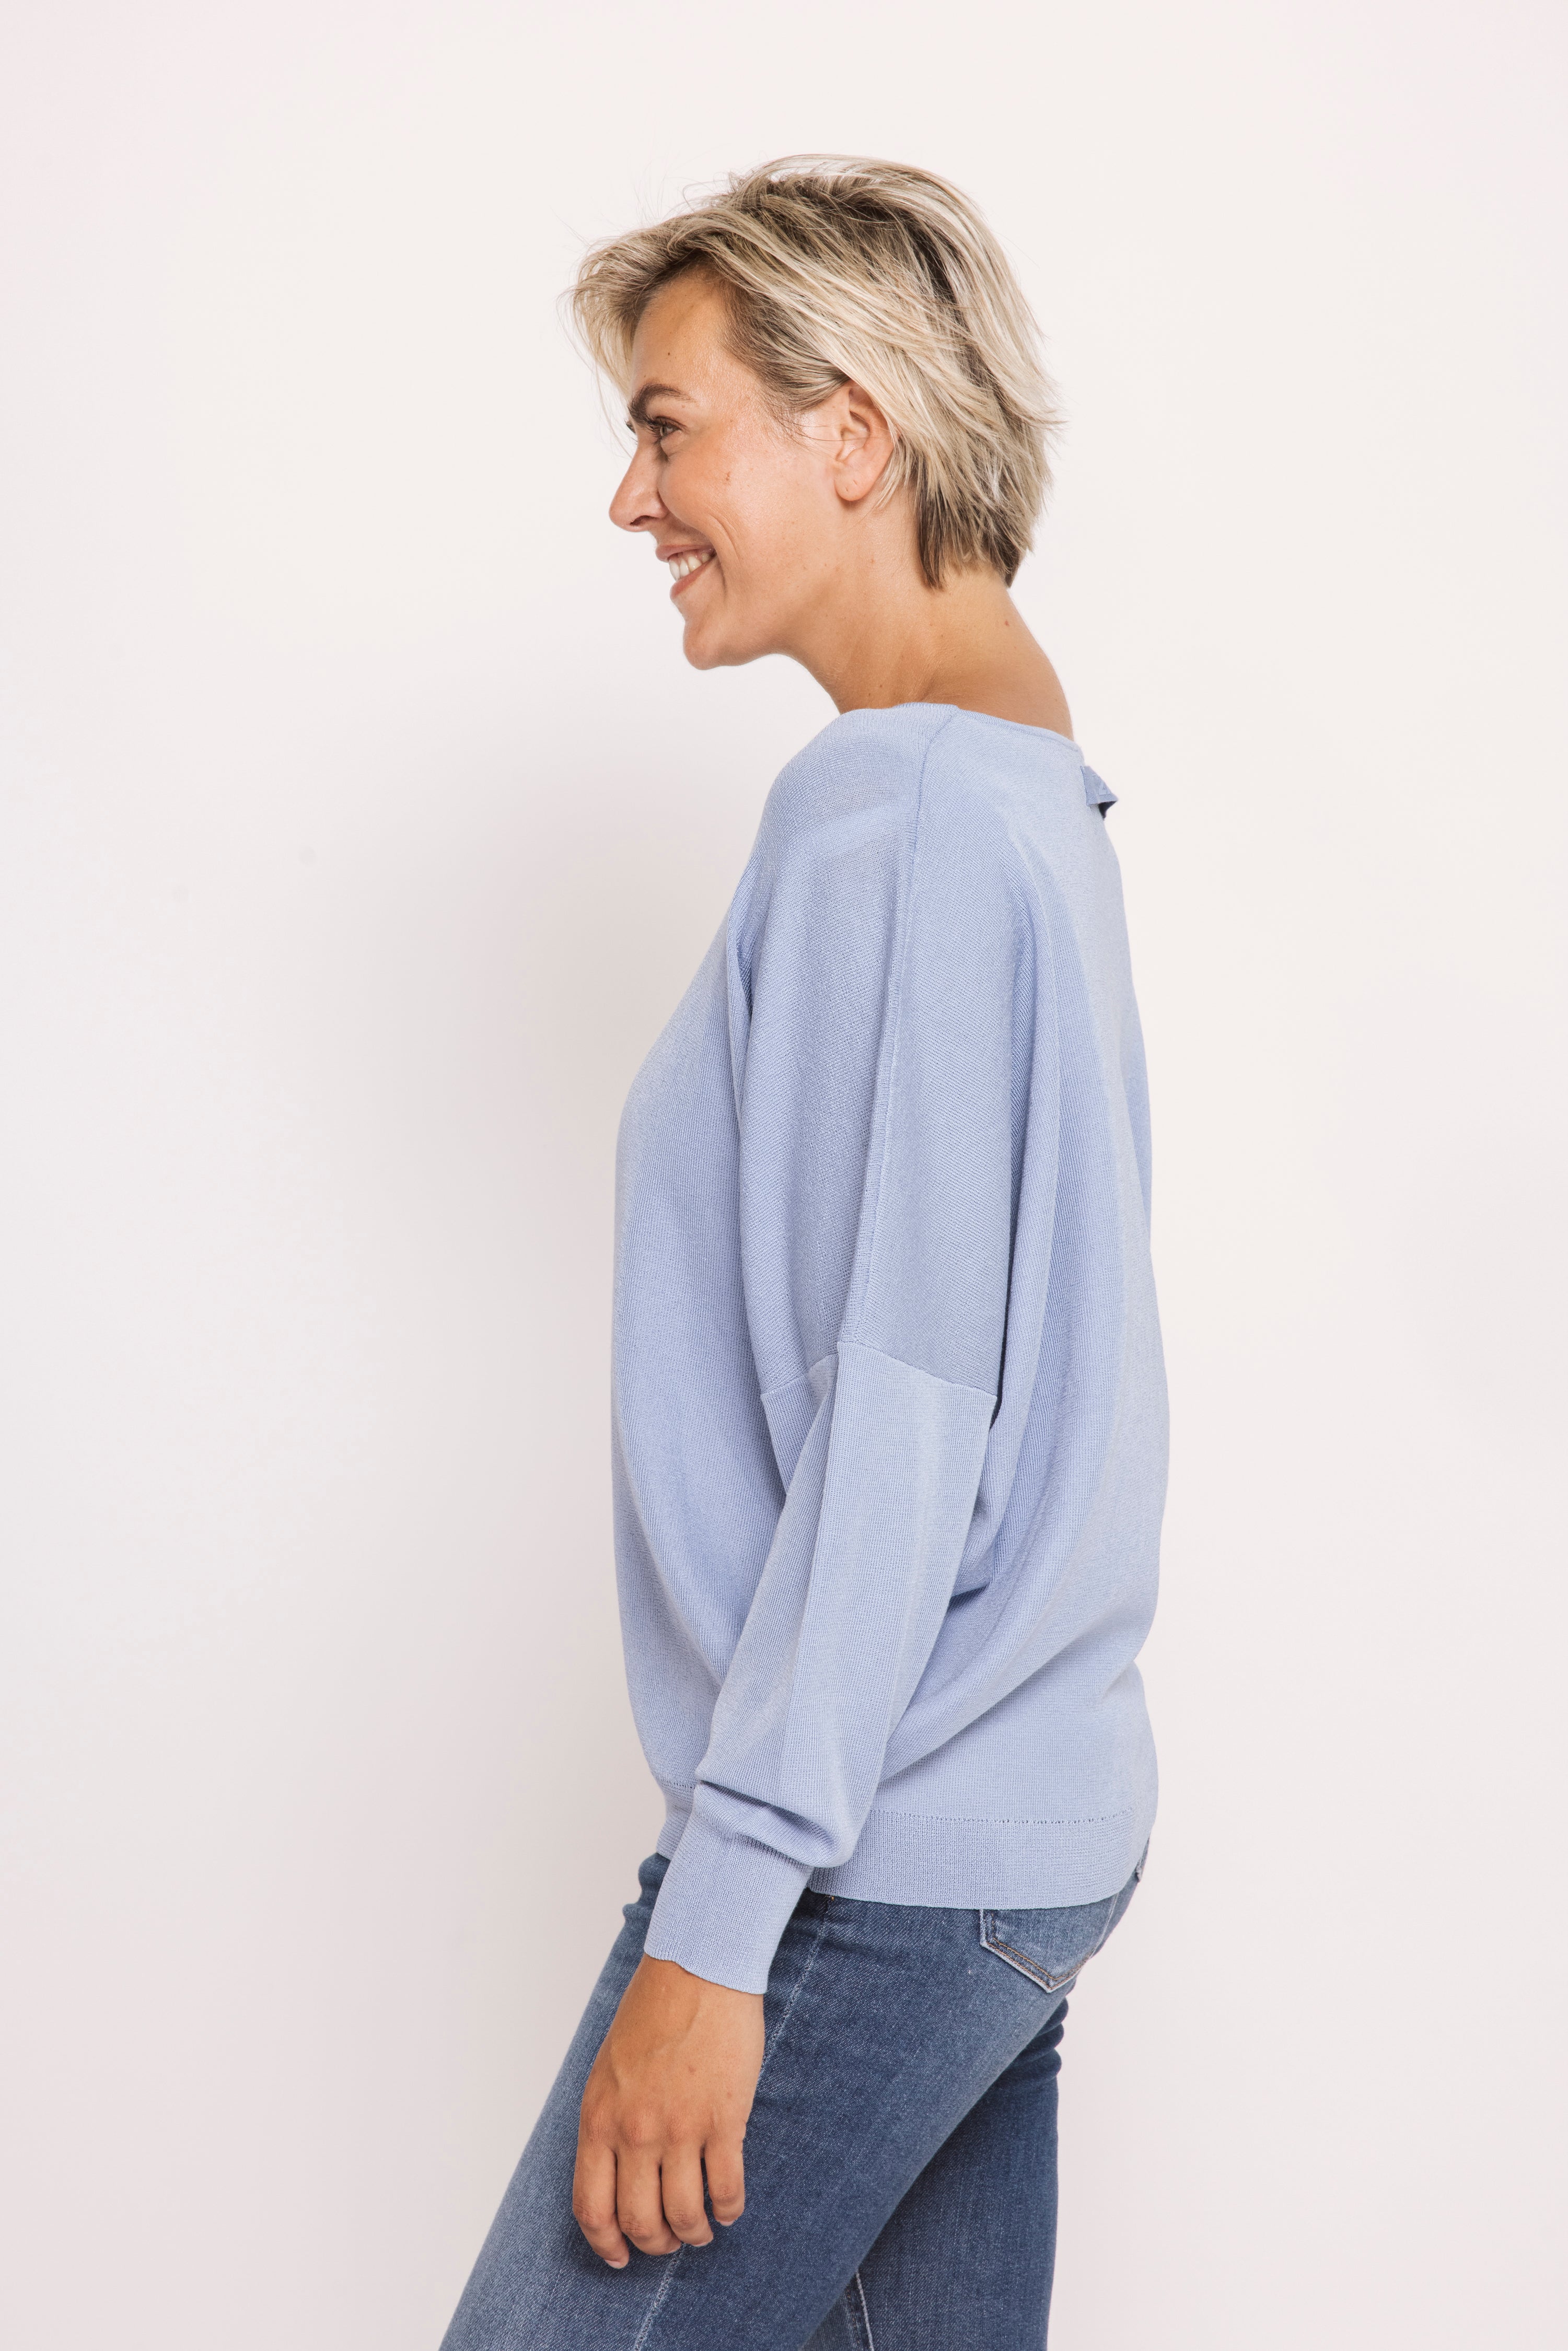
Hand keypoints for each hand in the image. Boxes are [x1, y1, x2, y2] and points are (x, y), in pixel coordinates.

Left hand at [572, 1954, 764, 2266]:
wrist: (699, 1969)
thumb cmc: (653, 2012)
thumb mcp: (608, 2070)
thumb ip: (608, 2122)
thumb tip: (615, 2175)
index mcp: (598, 2118)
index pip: (591, 2207)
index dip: (606, 2243)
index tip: (619, 2256)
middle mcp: (634, 2132)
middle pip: (639, 2222)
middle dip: (654, 2243)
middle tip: (667, 2240)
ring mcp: (680, 2128)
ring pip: (684, 2215)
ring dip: (693, 2233)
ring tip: (702, 2229)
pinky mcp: (724, 2120)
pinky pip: (726, 2189)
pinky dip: (728, 2209)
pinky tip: (729, 2208)